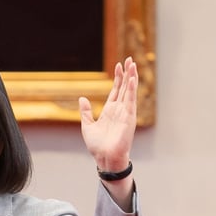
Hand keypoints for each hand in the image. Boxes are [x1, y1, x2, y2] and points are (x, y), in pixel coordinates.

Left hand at [79, 57, 137, 171]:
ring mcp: (125, 112)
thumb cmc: (97, 146)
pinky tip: (132, 79)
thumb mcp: (87, 126)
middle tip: (129, 59)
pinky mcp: (129, 117)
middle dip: (126, 73)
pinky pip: (131, 100)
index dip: (117, 78)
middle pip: (124, 87)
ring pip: (129, 91)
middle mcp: (119, 109)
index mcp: (110, 111)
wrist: (104, 157)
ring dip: (131, 77)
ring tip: (133, 64)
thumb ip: (85, 112)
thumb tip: (82, 98)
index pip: (116, 90)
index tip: (118, 65)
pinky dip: (132, 89)